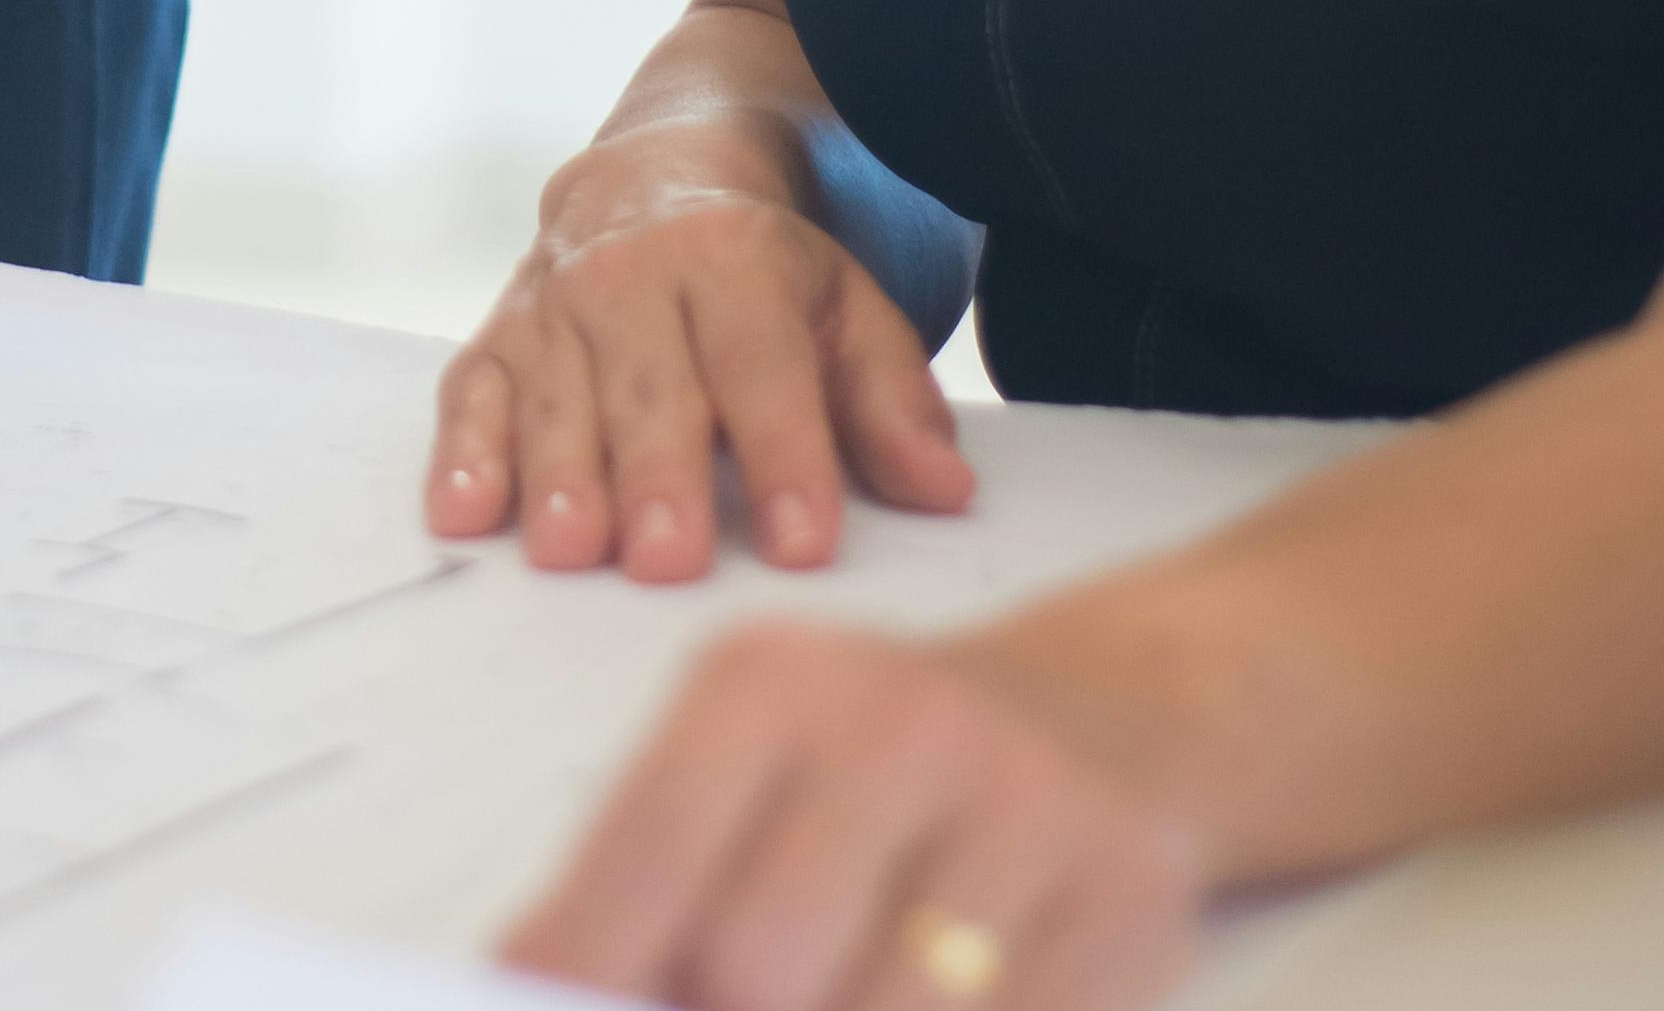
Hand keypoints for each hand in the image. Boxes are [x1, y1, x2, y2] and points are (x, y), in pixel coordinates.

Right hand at [431, 126, 974, 579]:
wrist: (651, 175)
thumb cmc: (762, 277)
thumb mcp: (845, 311)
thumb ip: (891, 403)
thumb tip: (945, 491)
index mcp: (733, 259)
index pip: (762, 364)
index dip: (786, 453)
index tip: (804, 542)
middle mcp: (632, 274)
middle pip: (651, 386)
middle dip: (659, 474)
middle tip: (668, 560)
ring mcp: (553, 305)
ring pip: (555, 395)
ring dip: (559, 473)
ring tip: (571, 551)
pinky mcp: (495, 339)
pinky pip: (471, 395)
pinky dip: (463, 455)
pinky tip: (465, 516)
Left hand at [502, 623, 1208, 1009]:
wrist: (1111, 712)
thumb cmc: (877, 774)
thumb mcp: (743, 779)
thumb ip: (641, 895)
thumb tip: (534, 989)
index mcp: (768, 685)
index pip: (641, 854)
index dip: (580, 973)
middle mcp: (900, 725)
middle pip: (754, 967)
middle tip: (727, 1007)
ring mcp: (1028, 812)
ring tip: (836, 994)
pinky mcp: (1128, 907)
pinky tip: (937, 1008)